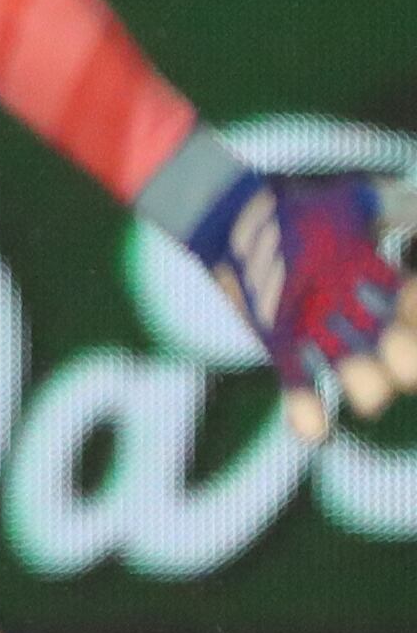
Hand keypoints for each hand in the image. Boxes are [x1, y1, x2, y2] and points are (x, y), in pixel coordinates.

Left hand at [177, 164, 416, 444]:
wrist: (233, 213)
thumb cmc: (298, 204)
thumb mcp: (357, 201)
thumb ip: (397, 209)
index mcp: (385, 280)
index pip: (415, 309)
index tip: (410, 309)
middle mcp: (361, 312)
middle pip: (397, 350)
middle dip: (406, 360)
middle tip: (402, 363)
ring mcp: (323, 330)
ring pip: (357, 372)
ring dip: (366, 387)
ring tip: (364, 394)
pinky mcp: (284, 344)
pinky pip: (300, 382)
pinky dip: (307, 409)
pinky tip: (314, 431)